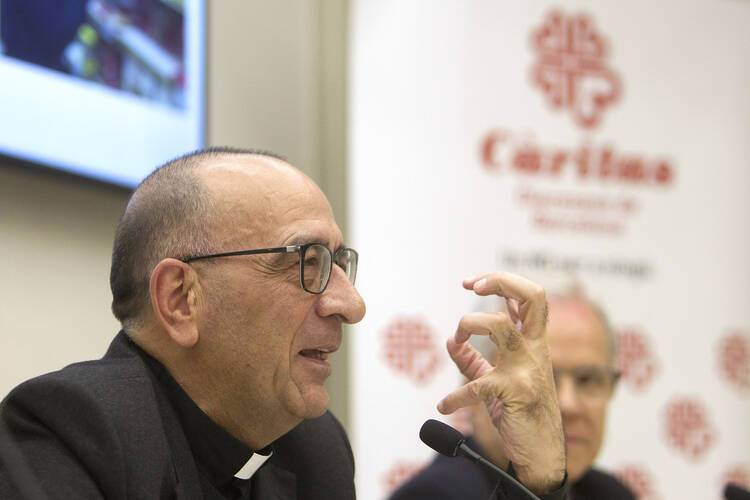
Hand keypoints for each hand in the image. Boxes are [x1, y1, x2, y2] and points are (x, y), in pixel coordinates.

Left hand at [437, 272, 564, 493]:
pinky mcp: (516, 392)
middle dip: (500, 281)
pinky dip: (455, 396)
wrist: (542, 456)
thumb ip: (472, 361)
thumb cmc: (522, 415)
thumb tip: (450, 341)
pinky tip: (445, 406)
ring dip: (469, 324)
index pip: (529, 297)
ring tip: (458, 339)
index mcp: (533, 344)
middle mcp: (535, 350)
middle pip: (532, 295)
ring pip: (501, 325)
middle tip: (472, 286)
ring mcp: (528, 369)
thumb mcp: (494, 382)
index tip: (471, 283)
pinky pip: (477, 384)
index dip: (501, 281)